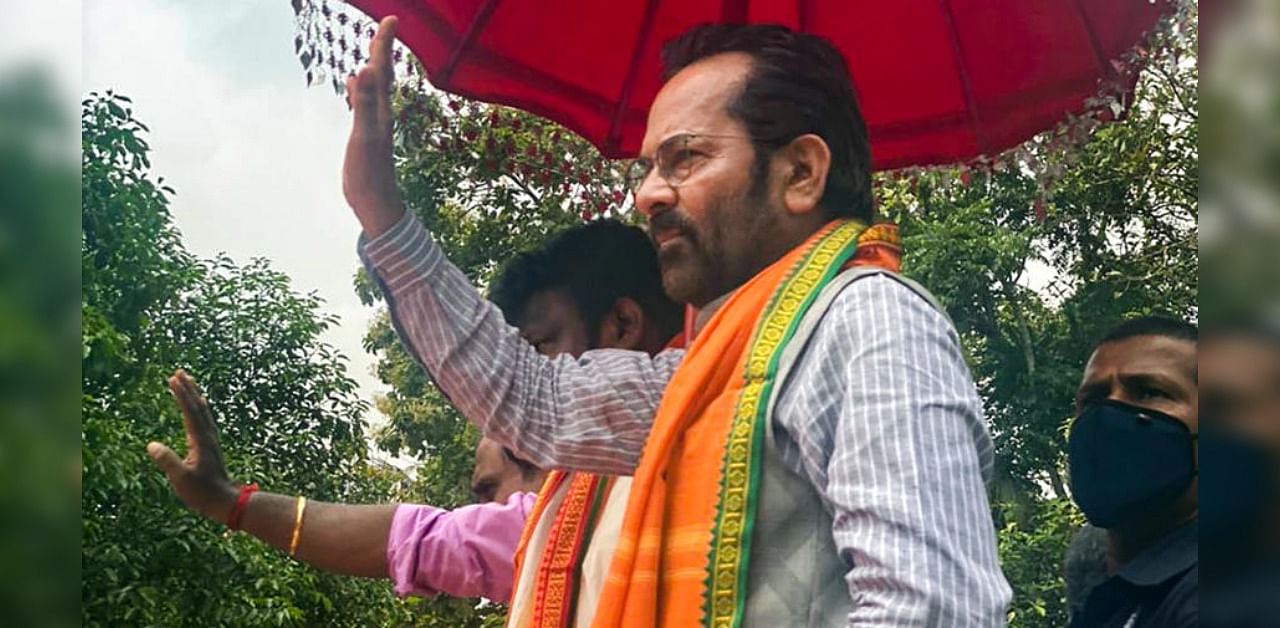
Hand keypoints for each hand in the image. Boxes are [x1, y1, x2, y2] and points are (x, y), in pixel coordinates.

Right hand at [147, 370, 237, 524]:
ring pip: (203, 411)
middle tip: (179, 371)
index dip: (181, 394)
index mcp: (200, 440)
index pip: (190, 411)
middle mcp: (208, 435)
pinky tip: (199, 405)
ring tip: (187, 381)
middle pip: (198, 406)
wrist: (224, 500)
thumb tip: (151, 445)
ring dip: (194, 395)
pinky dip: (199, 408)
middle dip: (188, 388)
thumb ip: (167, 461)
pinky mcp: (210, 445)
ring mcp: (210, 439)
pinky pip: (204, 419)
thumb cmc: (202, 492)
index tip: (173, 379)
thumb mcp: (181, 478)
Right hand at [342, 16, 404, 236]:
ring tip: (373, 46)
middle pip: (382, 73)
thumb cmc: (370, 175)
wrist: (376, 203)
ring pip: (375, 85)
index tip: (392, 19)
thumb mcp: (364, 137)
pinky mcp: (367, 133)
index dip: (385, 44)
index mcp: (381, 110)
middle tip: (387, 24)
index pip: (382, 70)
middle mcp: (381, 112)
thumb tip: (364, 70)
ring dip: (373, 63)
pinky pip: (365, 100)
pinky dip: (361, 85)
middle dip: (383, 47)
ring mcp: (375, 122)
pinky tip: (355, 82)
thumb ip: (364, 103)